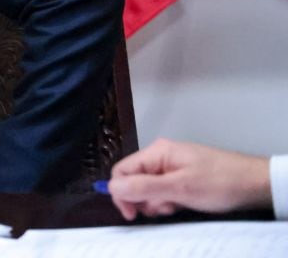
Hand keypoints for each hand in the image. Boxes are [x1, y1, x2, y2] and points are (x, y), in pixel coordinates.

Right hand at [108, 138, 271, 219]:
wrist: (255, 184)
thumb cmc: (221, 181)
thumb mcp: (180, 188)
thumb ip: (144, 187)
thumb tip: (112, 186)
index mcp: (157, 152)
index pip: (122, 171)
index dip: (122, 193)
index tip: (132, 213)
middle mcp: (161, 157)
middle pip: (134, 180)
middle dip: (143, 199)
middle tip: (162, 209)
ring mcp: (171, 167)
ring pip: (148, 189)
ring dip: (157, 202)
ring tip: (176, 206)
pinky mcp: (181, 178)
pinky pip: (163, 191)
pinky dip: (168, 201)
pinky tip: (181, 205)